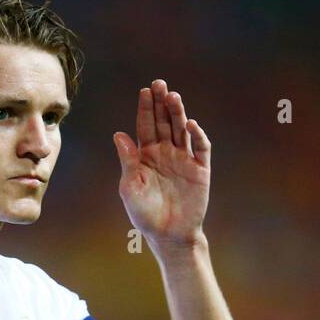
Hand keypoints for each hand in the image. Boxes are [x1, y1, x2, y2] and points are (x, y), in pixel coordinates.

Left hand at [113, 79, 211, 248]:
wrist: (168, 235)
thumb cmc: (144, 214)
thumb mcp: (130, 188)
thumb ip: (128, 161)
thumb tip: (118, 134)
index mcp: (146, 155)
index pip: (145, 126)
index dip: (145, 108)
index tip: (144, 91)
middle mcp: (165, 152)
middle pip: (164, 122)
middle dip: (161, 103)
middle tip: (159, 84)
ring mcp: (183, 159)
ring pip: (181, 130)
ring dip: (178, 113)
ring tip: (173, 97)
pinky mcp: (200, 170)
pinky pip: (200, 148)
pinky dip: (197, 136)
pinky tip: (190, 125)